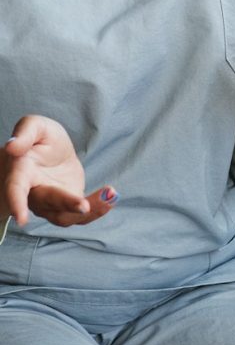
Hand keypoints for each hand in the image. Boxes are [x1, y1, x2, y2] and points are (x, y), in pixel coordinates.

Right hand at [2, 115, 118, 227]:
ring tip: (109, 195)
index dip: (16, 202)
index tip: (21, 218)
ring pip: (64, 216)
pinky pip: (80, 216)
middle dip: (66, 204)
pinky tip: (111, 196)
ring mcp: (50, 205)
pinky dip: (97, 209)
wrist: (50, 152)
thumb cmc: (39, 139)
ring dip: (88, 210)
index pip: (15, 188)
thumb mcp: (35, 126)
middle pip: (47, 203)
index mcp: (21, 172)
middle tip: (83, 205)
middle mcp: (33, 194)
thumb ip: (25, 133)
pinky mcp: (68, 207)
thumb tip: (12, 147)